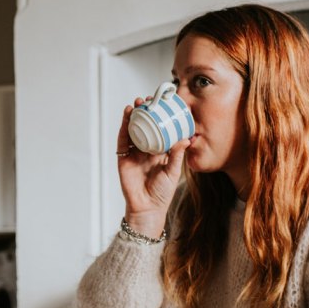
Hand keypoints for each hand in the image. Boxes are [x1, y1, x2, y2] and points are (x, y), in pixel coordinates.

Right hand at [117, 97, 189, 236]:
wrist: (148, 208)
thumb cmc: (162, 192)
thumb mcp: (173, 171)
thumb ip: (177, 155)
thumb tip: (185, 138)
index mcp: (159, 151)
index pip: (159, 130)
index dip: (160, 117)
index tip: (164, 104)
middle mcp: (146, 149)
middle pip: (145, 126)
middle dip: (146, 112)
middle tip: (149, 99)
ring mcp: (134, 153)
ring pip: (133, 130)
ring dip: (134, 116)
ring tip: (137, 103)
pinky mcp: (123, 158)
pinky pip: (123, 140)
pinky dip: (124, 127)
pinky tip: (127, 116)